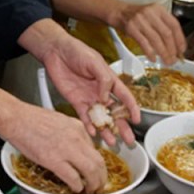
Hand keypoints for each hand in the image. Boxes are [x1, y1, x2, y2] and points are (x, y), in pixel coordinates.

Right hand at [5, 104, 109, 193]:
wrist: (15, 117)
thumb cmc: (31, 119)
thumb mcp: (59, 121)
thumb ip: (71, 134)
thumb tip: (76, 147)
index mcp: (77, 127)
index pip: (96, 149)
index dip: (97, 164)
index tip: (94, 170)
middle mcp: (76, 137)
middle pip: (99, 162)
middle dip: (101, 177)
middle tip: (98, 184)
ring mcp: (66, 149)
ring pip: (91, 171)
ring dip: (93, 183)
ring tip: (90, 189)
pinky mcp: (54, 160)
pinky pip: (73, 178)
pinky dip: (77, 186)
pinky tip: (76, 188)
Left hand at [37, 32, 140, 146]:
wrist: (56, 52)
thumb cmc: (76, 51)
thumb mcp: (94, 61)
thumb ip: (104, 79)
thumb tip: (106, 97)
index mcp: (109, 80)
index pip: (125, 97)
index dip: (132, 108)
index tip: (137, 120)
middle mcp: (101, 92)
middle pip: (115, 112)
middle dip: (122, 126)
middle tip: (128, 139)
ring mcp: (89, 98)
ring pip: (101, 118)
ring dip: (106, 130)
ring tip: (112, 142)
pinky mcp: (76, 102)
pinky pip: (85, 117)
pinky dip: (89, 126)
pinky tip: (93, 133)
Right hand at [110, 2, 186, 63]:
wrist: (118, 11)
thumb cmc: (137, 16)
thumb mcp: (152, 15)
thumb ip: (163, 26)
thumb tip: (175, 46)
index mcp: (159, 9)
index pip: (174, 25)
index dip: (180, 39)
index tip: (182, 50)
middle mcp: (151, 13)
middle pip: (166, 33)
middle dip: (172, 49)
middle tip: (174, 60)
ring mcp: (140, 20)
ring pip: (156, 39)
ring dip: (163, 53)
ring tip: (166, 61)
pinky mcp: (131, 28)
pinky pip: (144, 42)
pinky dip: (150, 52)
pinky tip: (153, 58)